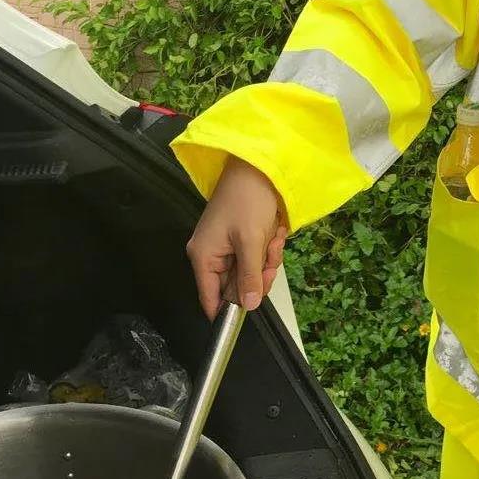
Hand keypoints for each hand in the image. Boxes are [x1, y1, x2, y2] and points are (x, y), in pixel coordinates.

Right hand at [186, 156, 288, 317]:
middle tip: (271, 256)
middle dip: (259, 274)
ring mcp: (228, 247)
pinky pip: (256, 257)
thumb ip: (249, 277)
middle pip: (236, 286)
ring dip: (267, 259)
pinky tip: (274, 232)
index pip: (210, 298)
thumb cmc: (248, 200)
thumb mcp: (251, 242)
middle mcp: (212, 255)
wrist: (259, 167)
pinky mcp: (242, 239)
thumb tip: (248, 306)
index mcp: (204, 257)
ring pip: (251, 272)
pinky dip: (268, 248)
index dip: (229, 310)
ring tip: (273, 237)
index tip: (250, 311)